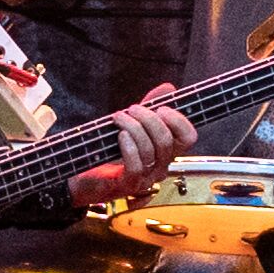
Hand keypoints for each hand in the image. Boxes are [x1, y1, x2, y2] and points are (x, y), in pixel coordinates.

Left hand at [67, 85, 196, 204]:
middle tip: (132, 110)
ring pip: (150, 150)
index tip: (161, 108)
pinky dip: (128, 147)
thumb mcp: (133, 122)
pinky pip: (136, 166)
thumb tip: (168, 88)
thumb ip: (151, 106)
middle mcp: (161, 166)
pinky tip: (120, 135)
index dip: (178, 120)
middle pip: (166, 141)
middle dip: (148, 119)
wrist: (84, 173)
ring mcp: (147, 178)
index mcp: (167, 151)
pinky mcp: (129, 185)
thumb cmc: (109, 149)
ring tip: (118, 118)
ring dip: (132, 127)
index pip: (188, 137)